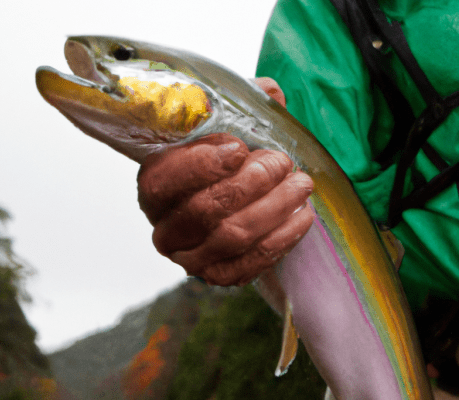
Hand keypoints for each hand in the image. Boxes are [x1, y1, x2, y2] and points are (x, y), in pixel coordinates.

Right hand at [137, 78, 313, 285]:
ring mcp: (190, 257)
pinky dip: (281, 239)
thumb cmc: (225, 158)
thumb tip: (269, 92)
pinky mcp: (219, 275)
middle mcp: (165, 226)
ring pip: (232, 237)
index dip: (202, 165)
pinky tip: (303, 215)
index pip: (164, 181)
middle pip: (204, 211)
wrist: (233, 200)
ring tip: (301, 184)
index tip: (240, 148)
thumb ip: (241, 103)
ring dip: (274, 208)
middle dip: (251, 184)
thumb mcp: (225, 125)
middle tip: (281, 162)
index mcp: (155, 184)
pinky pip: (250, 264)